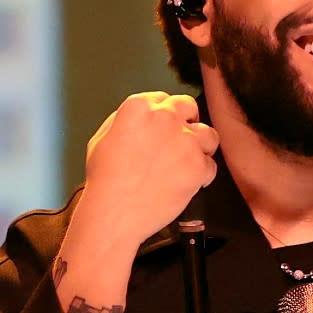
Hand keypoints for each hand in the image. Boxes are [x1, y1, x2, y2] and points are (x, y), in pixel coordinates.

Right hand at [81, 91, 219, 246]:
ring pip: (208, 135)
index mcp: (138, 108)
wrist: (114, 213)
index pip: (163, 99)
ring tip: (188, 162)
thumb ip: (125, 121)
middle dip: (187, 122)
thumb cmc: (104, 182)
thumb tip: (142, 118)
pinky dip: (202, 176)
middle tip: (181, 140)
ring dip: (201, 147)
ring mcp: (184, 141)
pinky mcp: (197, 166)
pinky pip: (211, 166)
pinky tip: (188, 183)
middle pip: (188, 107)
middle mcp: (164, 118)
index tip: (164, 127)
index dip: (164, 114)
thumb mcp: (102, 139)